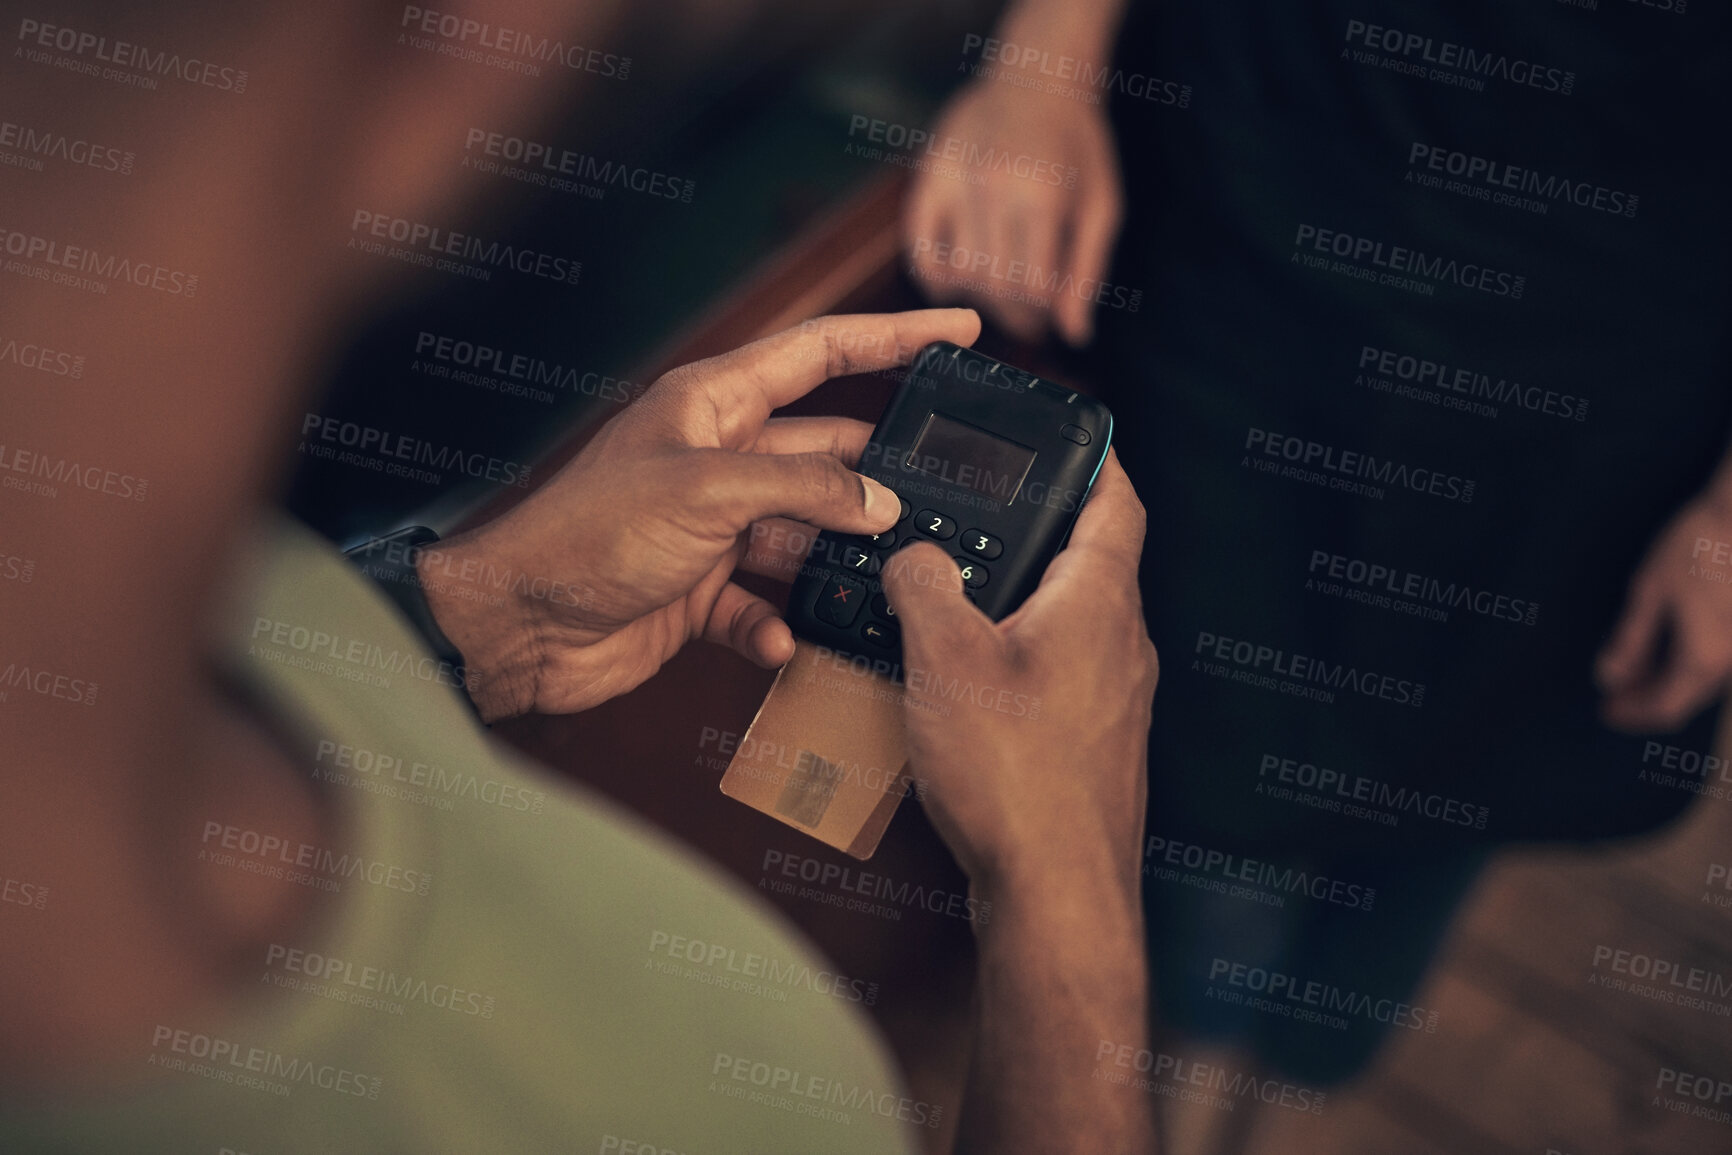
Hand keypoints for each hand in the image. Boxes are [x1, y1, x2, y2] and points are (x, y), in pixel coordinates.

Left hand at [421, 309, 982, 720]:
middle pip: (824, 454)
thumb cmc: (586, 535)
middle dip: (874, 480)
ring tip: (873, 580)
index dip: (895, 337)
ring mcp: (712, 526)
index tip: (960, 331)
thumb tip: (879, 505)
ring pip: (803, 534)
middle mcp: (718, 457)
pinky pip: (764, 602)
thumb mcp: (709, 493)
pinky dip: (777, 623)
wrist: (517, 625)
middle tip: (934, 499)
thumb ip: (805, 492)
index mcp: (715, 404)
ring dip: (831, 561)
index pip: (823, 352)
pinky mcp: (701, 590)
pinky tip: (780, 637)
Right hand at [880, 452, 1155, 899]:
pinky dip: (1016, 665)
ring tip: (952, 607)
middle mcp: (1122, 646)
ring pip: (1070, 626)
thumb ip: (925, 587)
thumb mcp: (943, 658)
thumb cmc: (1014, 775)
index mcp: (1100, 602)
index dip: (1094, 459)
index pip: (1117, 501)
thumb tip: (917, 557)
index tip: (1072, 435)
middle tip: (981, 519)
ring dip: (1019, 607)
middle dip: (1034, 538)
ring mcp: (1115, 702)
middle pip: (1089, 563)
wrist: (1055, 894)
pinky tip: (965, 692)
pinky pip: (1057, 681)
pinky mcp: (1094, 749)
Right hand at [903, 77, 1123, 345]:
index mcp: (1042, 195)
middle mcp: (993, 189)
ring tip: (998, 290)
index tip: (1045, 321)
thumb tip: (1075, 334)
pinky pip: (920, 249)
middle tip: (1024, 316)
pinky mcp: (928, 178)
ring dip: (977, 296)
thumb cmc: (1078, 146)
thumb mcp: (1099, 205)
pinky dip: (935, 277)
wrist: (1036, 80)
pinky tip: (956, 279)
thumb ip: (1086, 271)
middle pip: (993, 287)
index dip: (1040, 316)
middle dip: (1010, 313)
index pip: (1033, 288)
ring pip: (957, 274)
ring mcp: (955, 182)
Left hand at [1597, 491, 1731, 729]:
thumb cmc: (1699, 545)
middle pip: (1685, 698)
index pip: (1664, 707)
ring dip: (1666, 681)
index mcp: (1704, 658)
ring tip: (1632, 670)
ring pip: (1701, 681)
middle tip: (1613, 693)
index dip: (1632, 714)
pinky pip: (1715, 661)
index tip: (1606, 710)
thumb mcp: (1651, 590)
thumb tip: (1609, 677)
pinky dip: (1686, 664)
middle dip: (1646, 699)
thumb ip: (1631, 640)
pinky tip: (1664, 649)